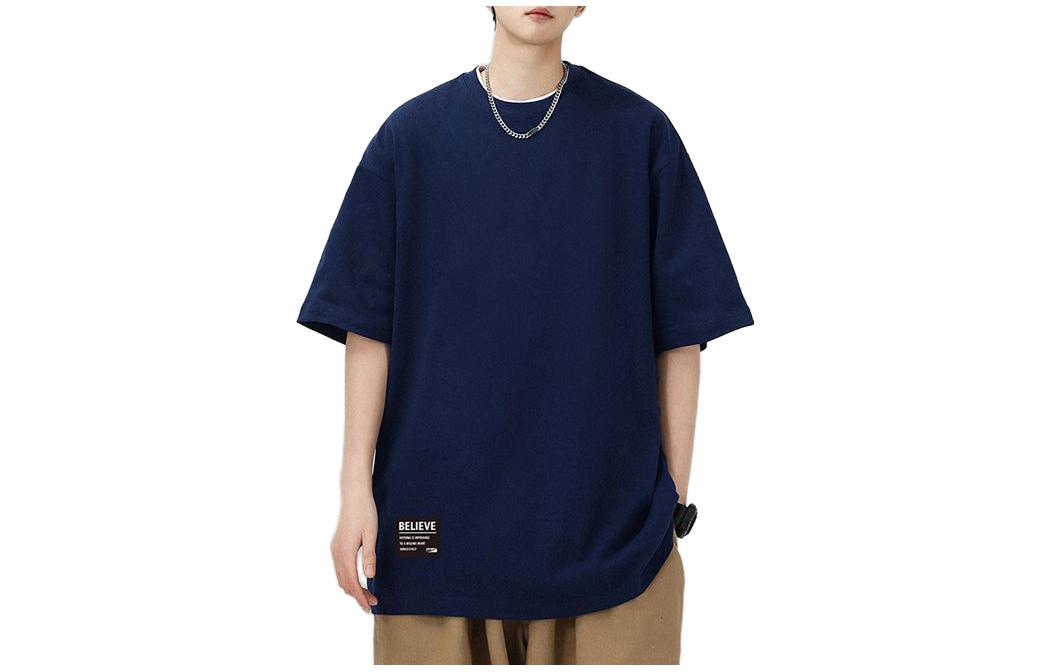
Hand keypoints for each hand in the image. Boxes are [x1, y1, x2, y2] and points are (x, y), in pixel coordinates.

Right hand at [331, 492, 378, 612]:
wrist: (354, 496)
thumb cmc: (365, 512)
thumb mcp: (371, 534)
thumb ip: (369, 555)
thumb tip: (369, 576)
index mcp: (345, 552)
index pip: (352, 582)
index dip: (360, 597)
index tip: (369, 606)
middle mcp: (337, 553)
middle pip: (345, 582)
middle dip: (357, 595)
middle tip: (372, 602)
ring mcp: (335, 549)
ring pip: (341, 577)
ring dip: (352, 588)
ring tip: (366, 594)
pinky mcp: (336, 545)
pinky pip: (340, 568)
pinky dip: (348, 578)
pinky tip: (357, 579)